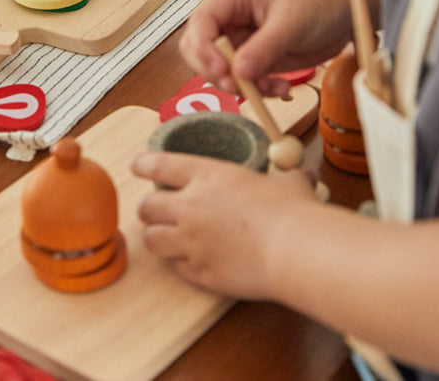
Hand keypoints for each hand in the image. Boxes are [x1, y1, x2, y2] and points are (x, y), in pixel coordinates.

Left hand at [133, 150, 315, 297]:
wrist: (293, 250)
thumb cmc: (292, 211)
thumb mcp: (287, 182)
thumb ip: (286, 176)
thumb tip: (303, 175)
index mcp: (208, 176)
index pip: (161, 165)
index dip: (144, 164)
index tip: (136, 165)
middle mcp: (190, 207)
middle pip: (147, 207)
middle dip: (149, 210)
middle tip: (157, 212)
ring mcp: (191, 243)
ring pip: (153, 240)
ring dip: (158, 238)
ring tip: (168, 238)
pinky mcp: (199, 273)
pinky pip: (179, 269)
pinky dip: (184, 265)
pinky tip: (197, 262)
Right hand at [179, 0, 359, 97]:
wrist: (346, 11)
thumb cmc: (320, 2)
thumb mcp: (292, 23)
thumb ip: (264, 48)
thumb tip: (238, 74)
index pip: (201, 22)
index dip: (204, 49)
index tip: (223, 73)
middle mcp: (231, 15)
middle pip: (200, 47)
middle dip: (216, 71)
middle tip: (238, 89)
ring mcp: (242, 37)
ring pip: (220, 68)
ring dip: (241, 84)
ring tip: (273, 88)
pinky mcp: (255, 57)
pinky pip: (243, 79)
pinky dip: (258, 89)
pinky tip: (281, 88)